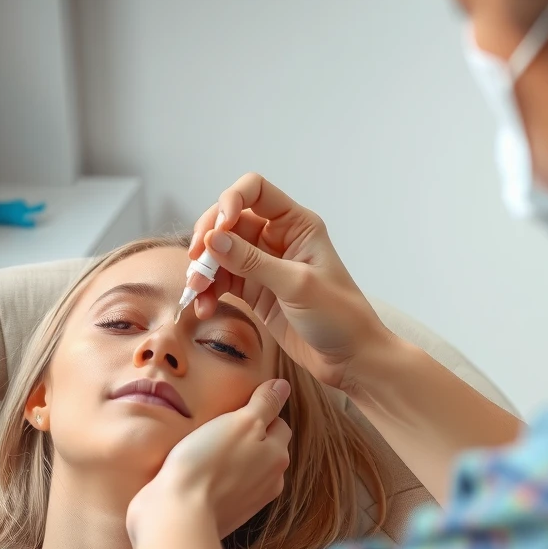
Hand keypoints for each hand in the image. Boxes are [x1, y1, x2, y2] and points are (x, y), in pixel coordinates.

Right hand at [125, 379, 292, 548]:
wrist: (177, 516)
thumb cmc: (208, 462)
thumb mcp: (241, 422)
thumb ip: (264, 404)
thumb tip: (284, 386)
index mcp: (278, 456)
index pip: (278, 424)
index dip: (259, 412)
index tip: (235, 409)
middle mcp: (270, 481)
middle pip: (264, 448)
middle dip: (247, 437)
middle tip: (219, 427)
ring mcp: (248, 502)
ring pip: (245, 468)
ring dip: (231, 458)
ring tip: (205, 449)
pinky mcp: (224, 515)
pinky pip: (226, 487)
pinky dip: (216, 478)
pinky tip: (198, 472)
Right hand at [187, 173, 392, 391]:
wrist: (350, 358)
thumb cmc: (340, 317)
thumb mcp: (297, 285)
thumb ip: (253, 262)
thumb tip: (213, 240)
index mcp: (297, 224)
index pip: (255, 190)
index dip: (230, 201)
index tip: (218, 229)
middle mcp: (278, 238)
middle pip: (229, 220)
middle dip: (208, 238)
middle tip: (197, 262)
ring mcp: (264, 265)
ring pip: (220, 252)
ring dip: (203, 269)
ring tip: (196, 292)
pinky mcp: (255, 290)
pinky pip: (222, 280)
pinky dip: (209, 290)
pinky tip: (203, 307)